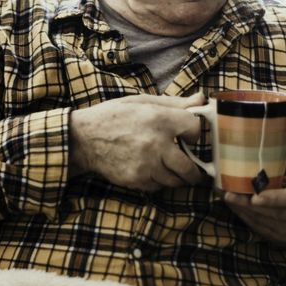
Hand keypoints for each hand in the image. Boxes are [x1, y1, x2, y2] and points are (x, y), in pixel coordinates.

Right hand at [69, 93, 206, 191]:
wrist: (83, 138)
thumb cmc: (113, 116)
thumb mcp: (141, 102)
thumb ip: (174, 103)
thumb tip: (202, 98)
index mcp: (159, 119)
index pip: (195, 129)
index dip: (195, 133)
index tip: (190, 136)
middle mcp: (156, 143)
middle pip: (189, 167)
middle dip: (194, 171)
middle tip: (194, 170)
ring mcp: (146, 164)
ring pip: (175, 180)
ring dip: (176, 176)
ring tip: (171, 170)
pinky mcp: (136, 179)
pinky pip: (158, 186)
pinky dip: (159, 181)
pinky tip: (152, 171)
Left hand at [222, 155, 285, 246]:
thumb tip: (262, 154)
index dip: (275, 199)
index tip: (256, 196)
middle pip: (274, 214)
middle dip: (248, 203)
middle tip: (227, 191)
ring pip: (265, 224)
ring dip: (243, 211)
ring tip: (227, 196)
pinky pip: (262, 230)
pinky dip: (248, 218)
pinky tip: (237, 206)